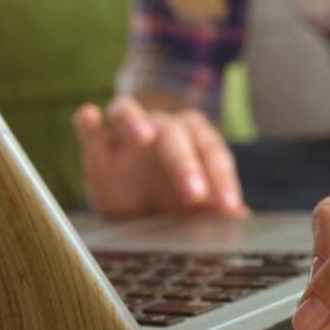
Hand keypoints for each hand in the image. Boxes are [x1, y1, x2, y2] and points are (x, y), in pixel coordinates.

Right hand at [73, 95, 249, 219]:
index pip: (212, 151)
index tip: (228, 206)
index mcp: (195, 137)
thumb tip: (241, 218)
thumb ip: (213, 208)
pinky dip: (88, 121)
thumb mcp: (191, 209)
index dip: (222, 178)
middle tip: (195, 197)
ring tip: (141, 136)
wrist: (131, 208)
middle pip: (175, 135)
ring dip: (135, 121)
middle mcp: (162, 127)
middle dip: (185, 164)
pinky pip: (90, 127)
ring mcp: (125, 132)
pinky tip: (90, 117)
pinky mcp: (96, 146)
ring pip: (129, 112)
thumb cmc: (170, 198)